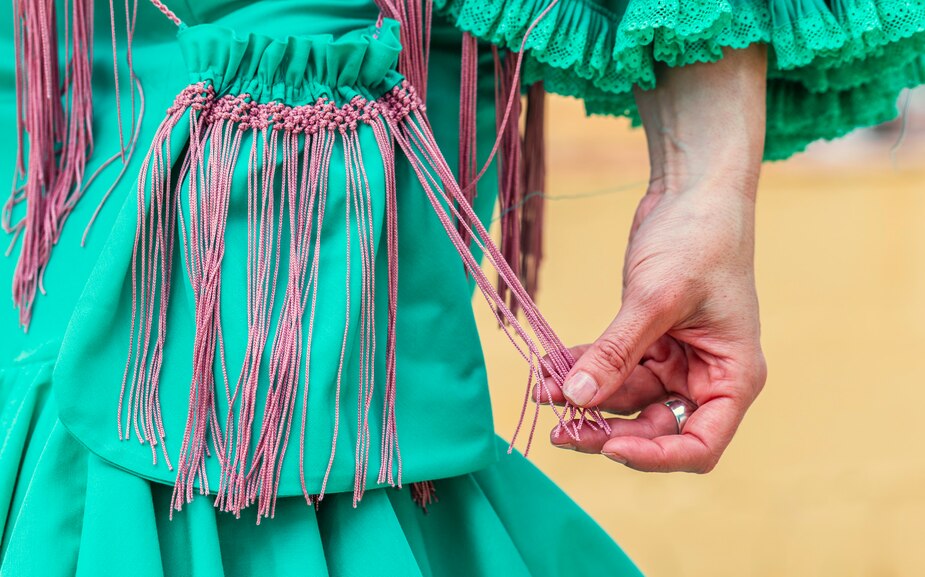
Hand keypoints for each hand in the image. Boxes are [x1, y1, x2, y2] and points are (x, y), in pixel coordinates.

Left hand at [542, 180, 765, 472]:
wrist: (692, 189)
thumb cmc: (699, 238)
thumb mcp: (657, 298)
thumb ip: (617, 352)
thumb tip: (576, 398)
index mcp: (732, 376)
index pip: (700, 445)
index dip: (656, 457)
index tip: (609, 447)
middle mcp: (705, 377)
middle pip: (655, 428)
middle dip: (607, 430)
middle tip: (561, 429)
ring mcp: (675, 361)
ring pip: (625, 400)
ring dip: (585, 397)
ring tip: (544, 390)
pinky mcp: (647, 341)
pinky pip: (612, 368)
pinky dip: (583, 369)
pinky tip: (549, 370)